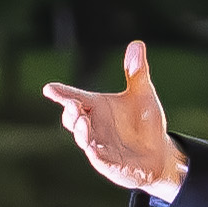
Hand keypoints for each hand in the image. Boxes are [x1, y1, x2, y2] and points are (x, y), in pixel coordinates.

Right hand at [39, 36, 187, 200]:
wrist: (159, 153)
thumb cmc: (146, 122)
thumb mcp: (143, 95)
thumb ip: (136, 72)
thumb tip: (137, 44)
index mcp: (97, 106)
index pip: (75, 97)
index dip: (61, 93)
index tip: (49, 88)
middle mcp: (93, 125)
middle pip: (73, 118)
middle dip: (70, 111)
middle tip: (72, 104)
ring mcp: (98, 144)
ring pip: (82, 137)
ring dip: (80, 130)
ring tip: (82, 119)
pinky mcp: (107, 162)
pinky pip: (97, 157)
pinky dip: (94, 151)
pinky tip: (92, 147)